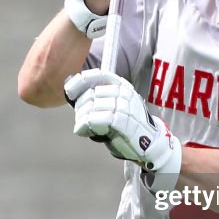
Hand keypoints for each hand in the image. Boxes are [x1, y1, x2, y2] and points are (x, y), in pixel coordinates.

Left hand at [64, 69, 180, 189]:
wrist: (148, 143)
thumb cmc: (128, 125)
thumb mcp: (118, 105)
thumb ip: (102, 98)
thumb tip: (76, 93)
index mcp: (123, 86)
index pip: (99, 75)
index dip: (81, 81)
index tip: (70, 91)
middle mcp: (124, 93)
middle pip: (91, 94)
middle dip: (81, 107)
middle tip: (81, 118)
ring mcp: (123, 107)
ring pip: (90, 107)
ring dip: (82, 119)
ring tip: (83, 126)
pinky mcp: (120, 121)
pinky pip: (93, 120)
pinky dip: (84, 126)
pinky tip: (82, 130)